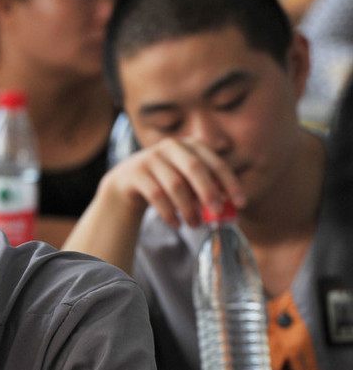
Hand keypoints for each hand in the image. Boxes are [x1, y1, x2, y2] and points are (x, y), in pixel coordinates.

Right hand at [104, 137, 246, 228]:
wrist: (128, 182)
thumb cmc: (167, 182)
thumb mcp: (189, 181)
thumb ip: (207, 188)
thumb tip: (227, 205)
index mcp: (191, 145)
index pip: (216, 163)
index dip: (230, 183)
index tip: (241, 203)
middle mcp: (171, 146)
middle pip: (194, 168)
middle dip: (208, 192)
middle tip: (217, 213)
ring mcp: (151, 157)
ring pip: (175, 184)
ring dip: (187, 208)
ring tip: (195, 224)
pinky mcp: (135, 172)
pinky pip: (156, 195)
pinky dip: (168, 212)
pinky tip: (176, 224)